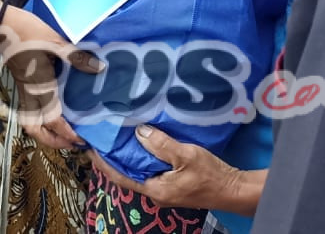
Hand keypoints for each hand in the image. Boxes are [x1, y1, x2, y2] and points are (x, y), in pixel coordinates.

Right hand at [0, 6, 99, 149]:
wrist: (2, 25)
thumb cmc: (27, 32)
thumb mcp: (55, 42)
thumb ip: (76, 57)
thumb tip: (98, 67)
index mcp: (40, 85)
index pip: (52, 119)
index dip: (66, 133)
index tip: (79, 140)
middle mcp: (31, 92)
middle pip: (35, 129)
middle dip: (51, 141)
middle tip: (70, 143)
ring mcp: (24, 89)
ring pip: (29, 121)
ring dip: (44, 132)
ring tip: (61, 133)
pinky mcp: (21, 84)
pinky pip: (29, 109)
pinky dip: (40, 118)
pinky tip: (53, 112)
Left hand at [87, 126, 265, 213]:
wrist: (234, 189)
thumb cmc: (211, 175)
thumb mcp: (186, 156)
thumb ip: (161, 144)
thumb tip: (138, 132)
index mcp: (154, 189)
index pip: (119, 175)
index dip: (103, 161)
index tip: (89, 145)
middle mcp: (155, 192)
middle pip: (126, 173)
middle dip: (113, 156)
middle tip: (101, 135)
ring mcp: (164, 189)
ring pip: (138, 171)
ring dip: (128, 156)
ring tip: (117, 135)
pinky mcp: (172, 184)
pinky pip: (151, 169)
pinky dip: (142, 157)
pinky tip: (142, 142)